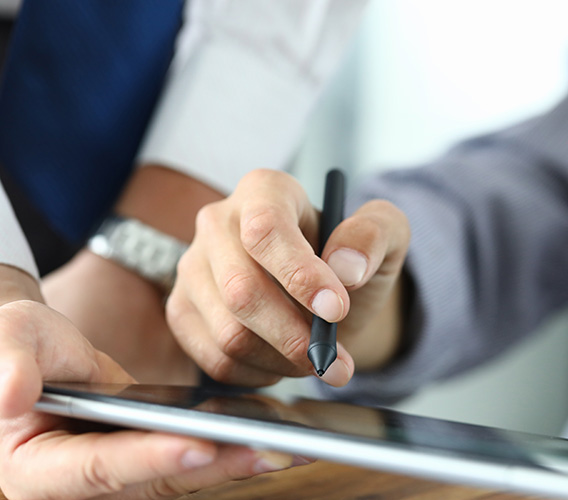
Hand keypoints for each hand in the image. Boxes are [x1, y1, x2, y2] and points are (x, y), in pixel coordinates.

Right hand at [0, 264, 306, 498]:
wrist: (28, 352)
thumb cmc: (9, 345)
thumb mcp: (1, 344)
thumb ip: (6, 368)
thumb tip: (11, 395)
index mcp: (38, 470)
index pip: (101, 469)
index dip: (150, 457)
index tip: (199, 442)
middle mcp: (82, 486)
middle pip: (156, 481)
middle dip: (216, 465)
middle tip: (273, 450)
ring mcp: (119, 476)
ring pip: (183, 474)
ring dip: (234, 460)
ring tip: (288, 444)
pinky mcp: (146, 458)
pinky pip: (192, 456)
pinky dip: (229, 444)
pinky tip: (270, 428)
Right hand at [165, 169, 409, 387]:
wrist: (326, 297)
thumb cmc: (351, 262)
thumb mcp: (385, 235)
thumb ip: (374, 236)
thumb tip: (347, 267)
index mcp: (265, 191)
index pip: (266, 230)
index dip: (299, 274)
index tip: (336, 310)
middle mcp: (218, 222)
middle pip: (241, 290)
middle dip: (295, 335)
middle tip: (335, 359)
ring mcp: (192, 267)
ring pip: (228, 333)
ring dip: (282, 361)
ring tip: (315, 360)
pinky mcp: (182, 310)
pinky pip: (214, 360)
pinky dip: (258, 375)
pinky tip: (282, 363)